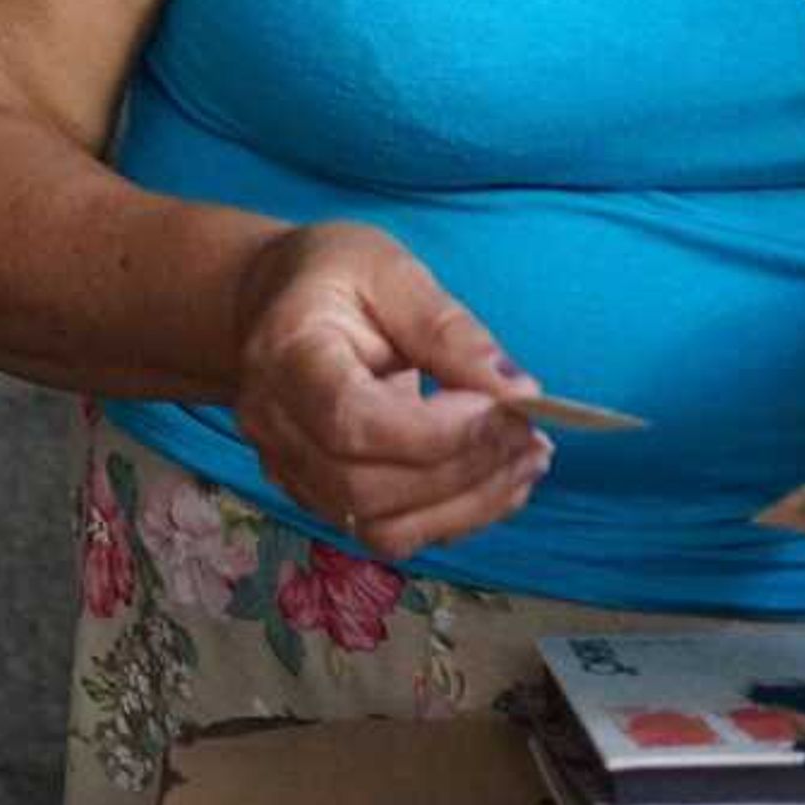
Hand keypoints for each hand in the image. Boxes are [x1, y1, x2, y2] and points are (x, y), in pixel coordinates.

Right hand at [228, 222, 552, 562]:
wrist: (272, 303)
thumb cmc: (331, 276)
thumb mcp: (391, 271)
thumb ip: (449, 330)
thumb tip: (518, 391)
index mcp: (286, 355)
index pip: (353, 422)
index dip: (437, 434)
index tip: (505, 409)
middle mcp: (275, 426)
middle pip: (368, 488)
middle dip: (465, 471)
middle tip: (532, 435)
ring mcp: (291, 471)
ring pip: (382, 528)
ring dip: (469, 505)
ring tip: (526, 459)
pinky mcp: (320, 497)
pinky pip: (390, 533)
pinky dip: (453, 516)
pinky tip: (496, 478)